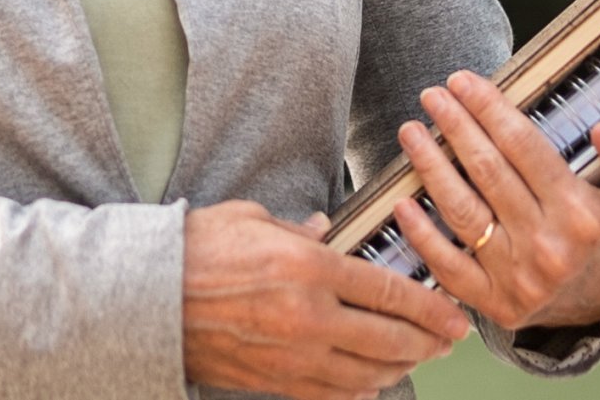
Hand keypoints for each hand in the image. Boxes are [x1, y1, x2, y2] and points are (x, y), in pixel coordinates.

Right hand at [183, 200, 469, 399]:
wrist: (145, 298)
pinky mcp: (276, 381)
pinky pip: (335, 394)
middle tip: (450, 338)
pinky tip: (373, 380)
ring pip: (370, 373)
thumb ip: (297, 229)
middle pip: (392, 338)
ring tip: (418, 357)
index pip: (390, 291)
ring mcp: (295, 356)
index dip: (432, 306)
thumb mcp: (251, 218)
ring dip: (403, 367)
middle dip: (430, 341)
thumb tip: (326, 231)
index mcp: (307, 267)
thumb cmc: (193, 251)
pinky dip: (363, 390)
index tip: (454, 313)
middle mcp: (309, 317)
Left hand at [390, 73, 599, 331]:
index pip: (524, 148)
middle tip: (432, 96)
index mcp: (585, 217)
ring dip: (430, 167)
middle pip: (488, 173)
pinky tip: (403, 202)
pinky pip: (448, 267)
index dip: (489, 109)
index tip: (463, 81)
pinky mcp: (494, 303)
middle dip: (455, 127)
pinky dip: (421, 235)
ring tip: (411, 132)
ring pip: (462, 213)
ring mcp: (519, 280)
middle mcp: (550, 250)